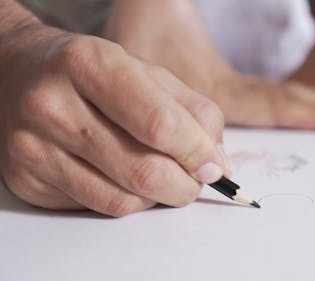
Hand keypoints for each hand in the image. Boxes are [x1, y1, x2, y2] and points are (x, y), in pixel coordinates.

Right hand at [0, 24, 228, 216]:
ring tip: (164, 176)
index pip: (160, 124)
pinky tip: (129, 179)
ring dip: (159, 197)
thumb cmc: (93, 72)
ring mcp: (33, 147)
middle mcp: (53, 105)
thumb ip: (193, 112)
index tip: (214, 166)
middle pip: (144, 171)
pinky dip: (130, 201)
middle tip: (195, 180)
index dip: (197, 152)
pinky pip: (99, 207)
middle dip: (185, 186)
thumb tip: (217, 165)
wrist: (17, 73)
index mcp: (90, 64)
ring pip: (124, 199)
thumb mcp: (148, 72)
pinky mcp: (27, 180)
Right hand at [105, 0, 314, 130]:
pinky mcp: (211, 108)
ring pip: (270, 114)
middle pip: (281, 112)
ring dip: (308, 114)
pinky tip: (303, 108)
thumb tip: (207, 52)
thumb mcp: (167, 7)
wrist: (107, 60)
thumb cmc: (143, 24)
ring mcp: (216, 110)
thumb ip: (180, 3)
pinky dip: (288, 109)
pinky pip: (258, 112)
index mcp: (215, 88)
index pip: (275, 104)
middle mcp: (219, 103)